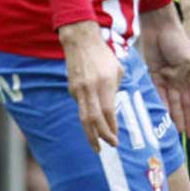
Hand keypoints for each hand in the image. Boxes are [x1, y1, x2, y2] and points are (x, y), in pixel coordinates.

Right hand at [59, 20, 122, 148]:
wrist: (80, 42)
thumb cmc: (103, 55)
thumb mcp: (118, 70)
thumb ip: (116, 90)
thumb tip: (112, 109)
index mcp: (105, 83)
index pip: (108, 112)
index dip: (111, 128)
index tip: (115, 139)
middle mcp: (90, 89)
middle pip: (93, 119)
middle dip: (99, 136)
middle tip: (105, 148)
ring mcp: (78, 90)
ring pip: (83, 117)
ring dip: (90, 133)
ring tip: (96, 145)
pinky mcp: (72, 89)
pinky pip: (81, 107)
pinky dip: (87, 117)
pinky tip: (92, 124)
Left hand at [142, 8, 189, 138]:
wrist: (159, 27)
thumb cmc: (179, 40)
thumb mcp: (189, 58)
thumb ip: (184, 76)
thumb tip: (176, 89)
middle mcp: (182, 78)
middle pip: (185, 103)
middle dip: (188, 119)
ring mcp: (168, 78)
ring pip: (173, 101)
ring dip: (176, 116)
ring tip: (179, 130)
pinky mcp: (155, 75)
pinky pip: (159, 94)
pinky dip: (162, 105)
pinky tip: (165, 116)